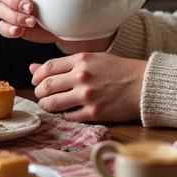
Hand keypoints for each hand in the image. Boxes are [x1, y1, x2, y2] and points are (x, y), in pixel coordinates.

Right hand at [0, 0, 59, 43]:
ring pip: (1, 10)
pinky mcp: (10, 25)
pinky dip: (9, 29)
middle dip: (15, 0)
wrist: (62, 22)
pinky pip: (2, 27)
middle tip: (30, 7)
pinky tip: (19, 31)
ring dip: (15, 17)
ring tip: (32, 22)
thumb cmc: (59, 1)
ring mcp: (9, 10)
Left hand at [30, 52, 146, 122]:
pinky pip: (69, 117)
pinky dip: (64, 115)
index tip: (36, 81)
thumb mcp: (92, 59)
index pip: (47, 68)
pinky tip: (68, 111)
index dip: (37, 76)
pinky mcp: (94, 113)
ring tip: (49, 105)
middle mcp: (82, 76)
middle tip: (41, 95)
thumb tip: (33, 68)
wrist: (143, 84)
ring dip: (47, 106)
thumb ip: (64, 64)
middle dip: (39, 93)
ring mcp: (87, 96)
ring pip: (53, 104)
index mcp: (81, 60)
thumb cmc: (119, 70)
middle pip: (46, 87)